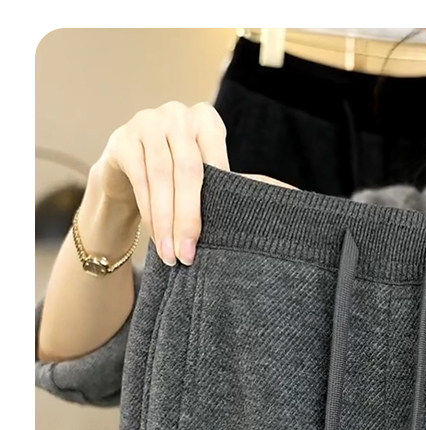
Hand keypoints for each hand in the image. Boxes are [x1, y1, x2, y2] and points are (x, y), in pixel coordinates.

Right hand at [90, 100, 229, 265]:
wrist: (127, 172)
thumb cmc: (176, 179)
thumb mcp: (201, 178)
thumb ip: (218, 190)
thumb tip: (239, 228)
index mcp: (206, 119)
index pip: (216, 164)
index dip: (217, 203)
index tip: (220, 240)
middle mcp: (178, 114)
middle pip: (188, 171)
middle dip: (188, 218)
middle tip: (188, 255)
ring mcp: (148, 121)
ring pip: (161, 177)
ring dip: (166, 221)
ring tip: (170, 254)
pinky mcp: (122, 139)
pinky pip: (139, 180)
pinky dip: (148, 212)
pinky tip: (155, 237)